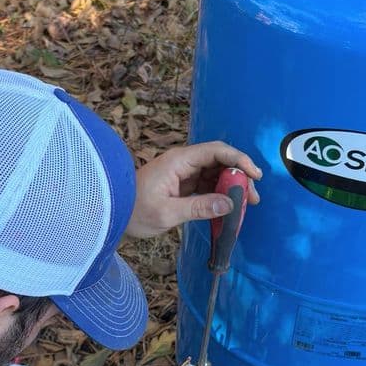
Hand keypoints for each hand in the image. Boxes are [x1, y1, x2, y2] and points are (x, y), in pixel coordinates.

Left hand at [126, 141, 260, 238]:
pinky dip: (220, 195)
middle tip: (253, 198)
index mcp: (179, 161)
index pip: (217, 151)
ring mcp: (182, 173)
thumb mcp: (167, 213)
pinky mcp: (182, 185)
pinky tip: (229, 208)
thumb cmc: (133, 211)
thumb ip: (199, 208)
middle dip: (239, 177)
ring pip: (215, 174)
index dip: (239, 160)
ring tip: (245, 205)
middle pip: (220, 161)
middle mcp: (183, 162)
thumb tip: (229, 204)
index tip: (255, 176)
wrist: (110, 213)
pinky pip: (207, 185)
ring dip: (232, 187)